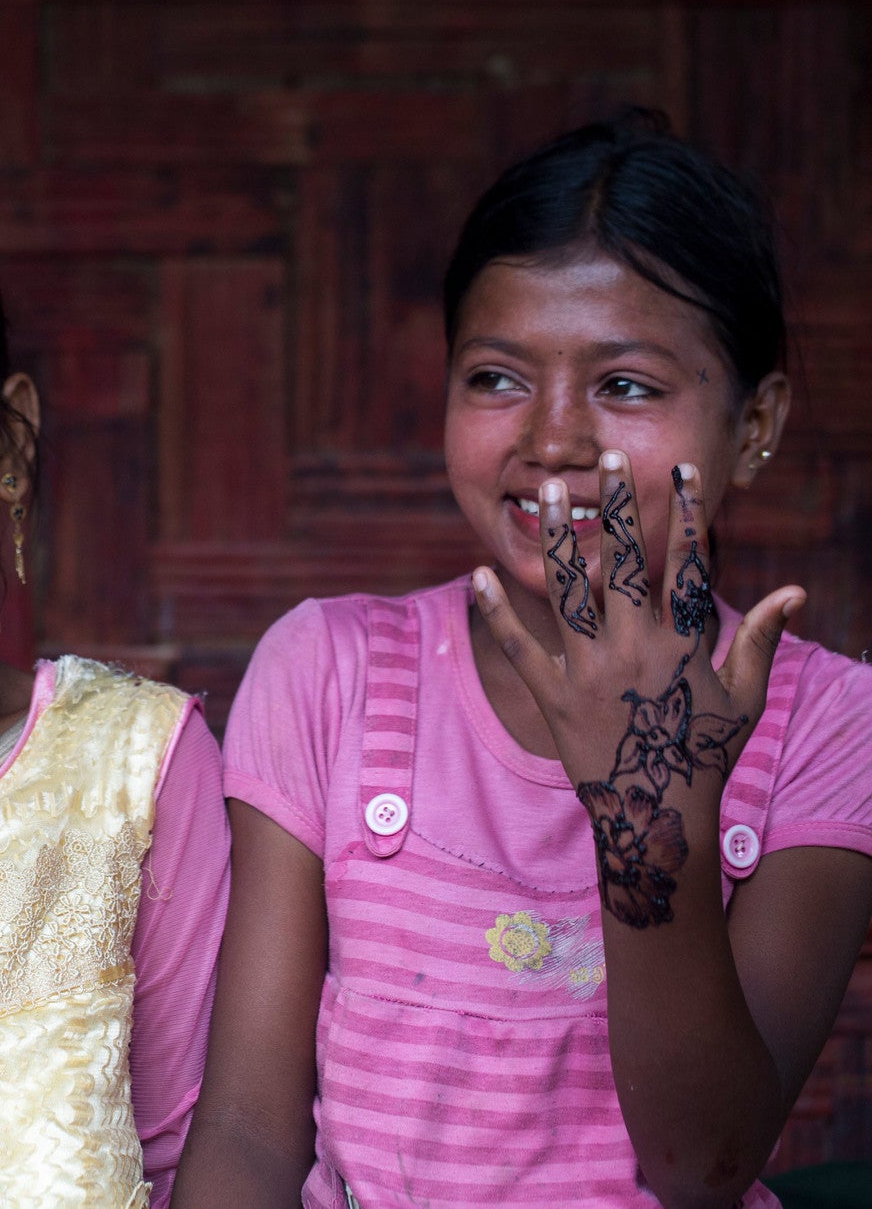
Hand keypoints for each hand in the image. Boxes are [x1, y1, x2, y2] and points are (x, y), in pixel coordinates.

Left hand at [474, 452, 802, 926]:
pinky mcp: (551, 694)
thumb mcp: (743, 697)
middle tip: (608, 455)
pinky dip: (494, 610)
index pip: (687, 564)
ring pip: (568, 589)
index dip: (686, 514)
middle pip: (623, 561)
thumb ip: (759, 640)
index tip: (680, 471)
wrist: (656, 814)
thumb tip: (794, 591)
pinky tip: (476, 571)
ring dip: (555, 536)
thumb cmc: (703, 753)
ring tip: (546, 489)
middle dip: (617, 504)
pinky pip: (516, 646)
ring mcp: (589, 670)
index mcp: (683, 643)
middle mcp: (635, 648)